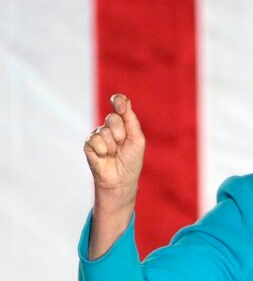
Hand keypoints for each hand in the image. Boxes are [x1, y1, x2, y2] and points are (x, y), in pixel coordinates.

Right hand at [84, 94, 144, 258]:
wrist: (121, 180)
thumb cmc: (132, 160)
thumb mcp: (137, 139)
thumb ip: (130, 120)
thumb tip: (124, 100)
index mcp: (123, 123)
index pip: (119, 104)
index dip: (118, 101)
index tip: (120, 104)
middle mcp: (109, 127)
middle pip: (113, 118)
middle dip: (120, 134)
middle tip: (122, 146)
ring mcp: (98, 135)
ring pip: (104, 131)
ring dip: (113, 145)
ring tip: (114, 154)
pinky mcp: (88, 145)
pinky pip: (95, 141)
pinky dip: (103, 150)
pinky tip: (104, 157)